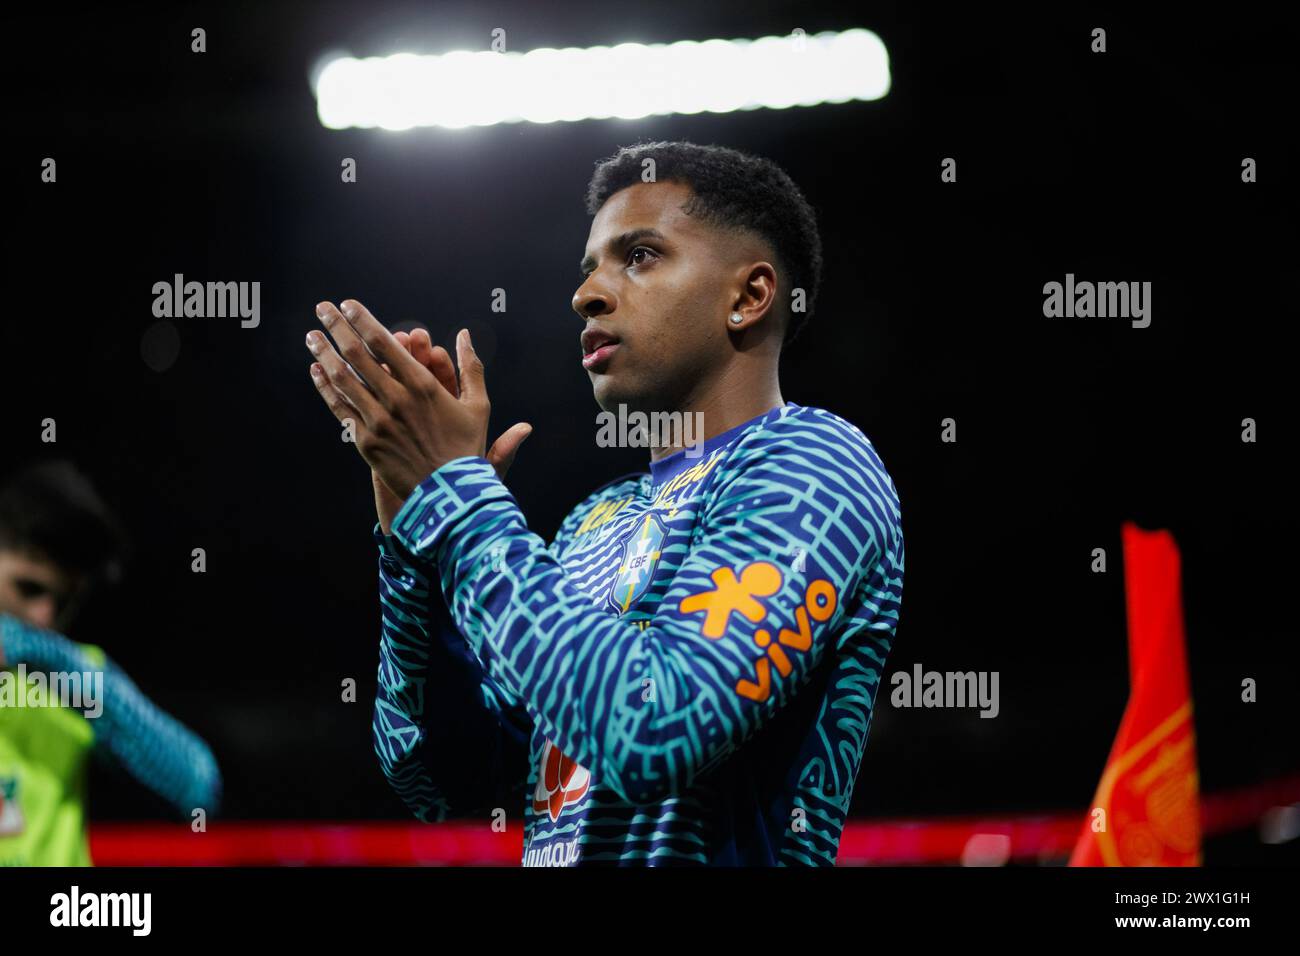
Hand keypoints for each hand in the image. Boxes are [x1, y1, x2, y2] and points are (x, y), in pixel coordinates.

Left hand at [307, 299, 530, 509]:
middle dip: (337, 327)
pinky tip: (317, 371)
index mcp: (423, 385)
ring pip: (343, 379)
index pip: (384, 342)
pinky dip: (326, 388)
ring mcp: (378, 421)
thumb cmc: (466, 448)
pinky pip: (340, 409)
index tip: (348, 305)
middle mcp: (396, 399)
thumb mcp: (477, 407)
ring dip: (324, 353)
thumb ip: (471, 368)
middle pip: (357, 354)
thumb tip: (465, 335)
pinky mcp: (366, 442)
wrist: (450, 495)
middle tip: (322, 309)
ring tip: (312, 336)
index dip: (362, 320)